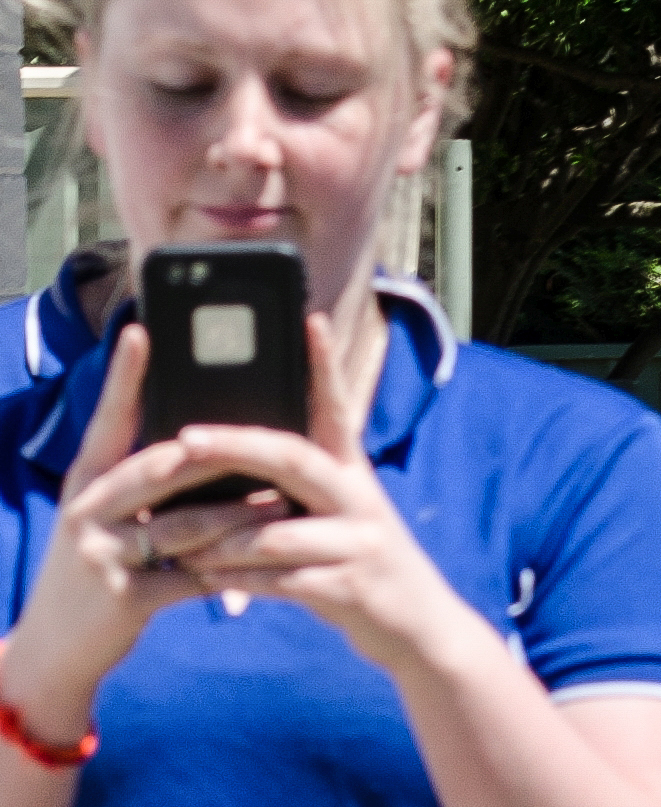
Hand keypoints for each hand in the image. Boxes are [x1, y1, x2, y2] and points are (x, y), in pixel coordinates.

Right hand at [0, 327, 291, 744]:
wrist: (52, 653)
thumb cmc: (98, 571)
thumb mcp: (106, 520)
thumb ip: (143, 485)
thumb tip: (202, 444)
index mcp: (87, 481)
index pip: (109, 420)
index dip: (125, 376)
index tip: (141, 330)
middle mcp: (87, 509)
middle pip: (163, 468)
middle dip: (221, 454)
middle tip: (272, 437)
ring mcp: (100, 553)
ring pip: (188, 525)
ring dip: (242, 516)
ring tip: (285, 501)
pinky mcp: (123, 597)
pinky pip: (192, 577)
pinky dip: (231, 572)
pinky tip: (262, 568)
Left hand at [174, 315, 468, 670]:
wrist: (420, 625)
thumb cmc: (362, 563)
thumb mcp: (345, 515)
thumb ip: (305, 487)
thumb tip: (241, 455)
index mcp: (354, 474)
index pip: (337, 409)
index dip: (324, 365)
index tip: (308, 320)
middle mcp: (360, 500)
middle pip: (295, 460)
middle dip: (237, 446)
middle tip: (186, 437)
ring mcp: (359, 543)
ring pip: (276, 532)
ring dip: (221, 540)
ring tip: (178, 542)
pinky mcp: (350, 588)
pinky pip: (283, 580)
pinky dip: (239, 581)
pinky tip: (206, 579)